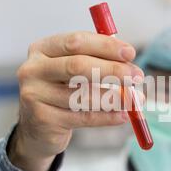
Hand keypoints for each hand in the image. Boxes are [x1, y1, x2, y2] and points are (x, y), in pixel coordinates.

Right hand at [8, 31, 142, 170]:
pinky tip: (123, 115)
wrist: (37, 128)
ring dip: (115, 97)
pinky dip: (108, 116)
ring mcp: (34, 95)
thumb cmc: (62, 92)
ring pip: (83, 95)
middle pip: (77, 66)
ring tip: (135, 99)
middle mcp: (33, 69)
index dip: (106, 46)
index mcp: (42, 49)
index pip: (76, 42)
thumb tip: (129, 62)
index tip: (131, 53)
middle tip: (137, 76)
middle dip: (112, 70)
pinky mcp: (43, 119)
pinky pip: (84, 117)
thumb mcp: (73, 72)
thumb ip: (96, 61)